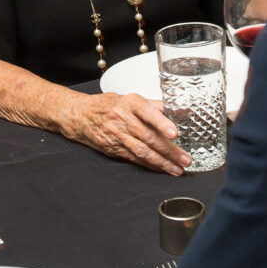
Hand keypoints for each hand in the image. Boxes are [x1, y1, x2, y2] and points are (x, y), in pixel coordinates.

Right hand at [66, 92, 191, 174]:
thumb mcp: (129, 98)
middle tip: (185, 159)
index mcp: (129, 103)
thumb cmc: (108, 105)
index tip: (175, 133)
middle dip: (169, 150)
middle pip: (148, 136)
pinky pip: (135, 158)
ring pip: (142, 151)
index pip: (147, 112)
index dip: (162, 122)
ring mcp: (117, 136)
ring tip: (177, 169)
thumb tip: (179, 109)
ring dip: (162, 162)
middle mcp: (123, 119)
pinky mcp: (114, 149)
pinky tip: (162, 169)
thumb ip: (154, 105)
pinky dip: (150, 165)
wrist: (81, 115)